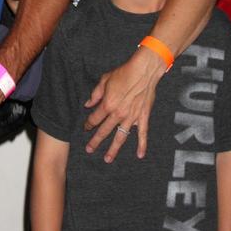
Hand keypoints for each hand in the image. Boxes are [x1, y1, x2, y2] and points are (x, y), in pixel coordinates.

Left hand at [83, 45, 164, 160]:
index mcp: (107, 105)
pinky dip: (142, 145)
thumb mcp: (105, 80)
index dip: (89, 124)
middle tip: (89, 149)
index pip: (95, 119)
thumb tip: (88, 104)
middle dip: (95, 141)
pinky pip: (142, 134)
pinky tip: (139, 155)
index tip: (86, 128)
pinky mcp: (143, 117)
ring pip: (120, 137)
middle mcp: (118, 114)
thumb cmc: (124, 73)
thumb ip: (95, 94)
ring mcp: (131, 118)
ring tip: (108, 159)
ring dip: (113, 149)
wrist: (144, 71)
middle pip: (104, 131)